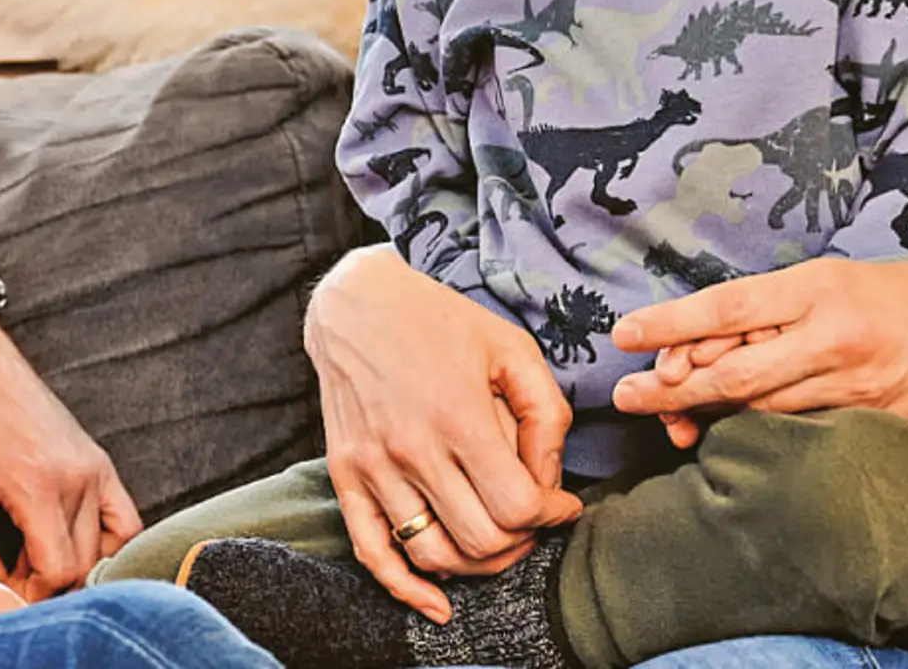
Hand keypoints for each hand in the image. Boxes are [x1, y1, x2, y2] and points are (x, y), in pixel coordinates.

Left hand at [0, 298, 142, 597]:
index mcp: (37, 485)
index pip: (58, 570)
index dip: (30, 593)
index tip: (3, 588)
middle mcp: (77, 477)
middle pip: (81, 564)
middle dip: (46, 582)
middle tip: (10, 573)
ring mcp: (94, 467)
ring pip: (103, 547)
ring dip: (70, 564)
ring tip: (32, 555)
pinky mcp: (99, 460)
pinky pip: (125, 521)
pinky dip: (106, 545)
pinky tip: (74, 545)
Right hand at [302, 247, 585, 622]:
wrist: (355, 303)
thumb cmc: (441, 321)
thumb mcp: (512, 349)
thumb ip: (546, 416)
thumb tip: (549, 482)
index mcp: (459, 415)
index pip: (517, 506)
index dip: (552, 516)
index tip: (562, 504)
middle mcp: (412, 448)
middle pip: (481, 540)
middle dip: (521, 542)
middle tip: (533, 521)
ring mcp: (373, 466)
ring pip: (434, 555)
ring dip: (477, 564)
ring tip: (498, 541)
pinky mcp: (345, 475)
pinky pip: (372, 553)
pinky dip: (405, 590)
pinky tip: (437, 604)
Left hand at [609, 258, 907, 443]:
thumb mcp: (846, 278)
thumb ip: (784, 302)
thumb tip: (707, 329)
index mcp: (822, 285)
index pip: (729, 307)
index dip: (670, 323)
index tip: (624, 334)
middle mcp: (833, 334)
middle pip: (734, 371)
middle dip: (670, 387)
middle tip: (624, 397)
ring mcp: (852, 384)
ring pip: (758, 409)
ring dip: (705, 414)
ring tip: (665, 415)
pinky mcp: (866, 419)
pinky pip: (794, 430)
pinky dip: (751, 430)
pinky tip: (722, 429)